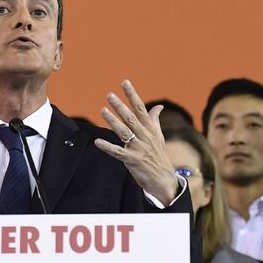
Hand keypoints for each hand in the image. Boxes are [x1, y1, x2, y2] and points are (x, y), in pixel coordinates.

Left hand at [95, 80, 180, 203]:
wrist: (164, 179)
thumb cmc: (158, 156)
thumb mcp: (158, 136)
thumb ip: (155, 121)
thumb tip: (158, 106)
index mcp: (151, 129)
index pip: (141, 108)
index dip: (132, 95)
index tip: (125, 83)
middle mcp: (145, 136)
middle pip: (131, 118)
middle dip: (120, 106)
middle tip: (110, 95)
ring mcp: (139, 148)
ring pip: (124, 132)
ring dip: (113, 121)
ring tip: (103, 111)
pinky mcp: (133, 160)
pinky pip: (118, 152)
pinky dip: (108, 147)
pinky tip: (98, 142)